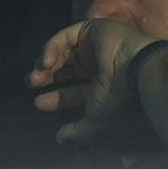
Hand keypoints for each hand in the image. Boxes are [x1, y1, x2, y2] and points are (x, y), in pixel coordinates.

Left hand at [27, 16, 137, 135]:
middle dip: (46, 77)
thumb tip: (60, 139)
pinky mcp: (91, 29)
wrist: (135, 69)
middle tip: (32, 84)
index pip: (74, 90)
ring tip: (36, 77)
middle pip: (64, 69)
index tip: (38, 102)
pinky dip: (51, 48)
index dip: (55, 97)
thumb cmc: (119, 96)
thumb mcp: (96, 119)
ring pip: (61, 52)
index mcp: (103, 85)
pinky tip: (46, 62)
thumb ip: (78, 131)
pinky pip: (64, 37)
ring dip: (45, 64)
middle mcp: (99, 64)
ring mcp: (95, 46)